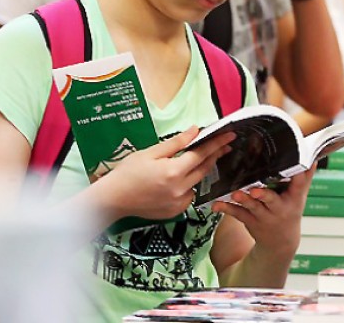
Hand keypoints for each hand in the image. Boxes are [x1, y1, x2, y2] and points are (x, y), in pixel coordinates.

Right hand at [95, 127, 234, 221]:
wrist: (114, 199)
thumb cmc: (128, 172)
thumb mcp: (150, 152)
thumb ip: (176, 143)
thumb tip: (195, 131)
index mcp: (174, 171)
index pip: (201, 154)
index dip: (217, 143)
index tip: (230, 136)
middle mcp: (180, 189)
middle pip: (204, 168)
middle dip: (215, 155)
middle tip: (224, 144)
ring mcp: (179, 202)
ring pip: (197, 182)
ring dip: (200, 170)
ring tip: (200, 159)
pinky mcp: (175, 212)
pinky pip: (189, 195)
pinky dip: (188, 185)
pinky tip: (179, 179)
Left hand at [212, 165, 313, 258]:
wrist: (281, 243)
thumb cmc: (289, 211)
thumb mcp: (300, 196)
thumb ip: (304, 176)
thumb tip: (313, 154)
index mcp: (294, 199)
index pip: (299, 186)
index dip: (298, 176)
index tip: (296, 166)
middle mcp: (279, 208)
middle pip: (272, 200)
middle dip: (264, 195)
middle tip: (255, 190)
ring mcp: (264, 216)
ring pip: (252, 207)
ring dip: (243, 200)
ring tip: (235, 194)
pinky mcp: (250, 220)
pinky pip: (237, 214)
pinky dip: (225, 208)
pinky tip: (216, 204)